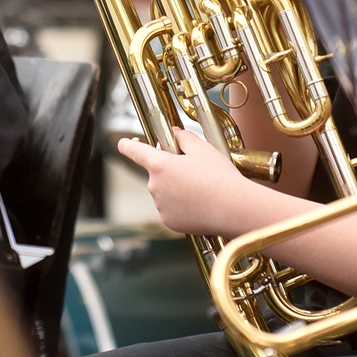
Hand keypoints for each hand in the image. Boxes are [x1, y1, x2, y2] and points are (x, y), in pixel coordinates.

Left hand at [117, 128, 250, 235]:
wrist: (234, 208)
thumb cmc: (218, 175)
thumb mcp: (203, 148)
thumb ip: (184, 137)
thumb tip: (175, 134)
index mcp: (159, 165)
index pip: (136, 152)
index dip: (128, 146)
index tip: (122, 143)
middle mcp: (154, 186)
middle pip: (157, 174)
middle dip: (170, 171)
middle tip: (196, 171)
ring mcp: (161, 206)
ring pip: (165, 192)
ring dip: (177, 189)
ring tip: (203, 190)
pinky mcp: (170, 222)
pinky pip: (172, 210)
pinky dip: (182, 206)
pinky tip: (200, 204)